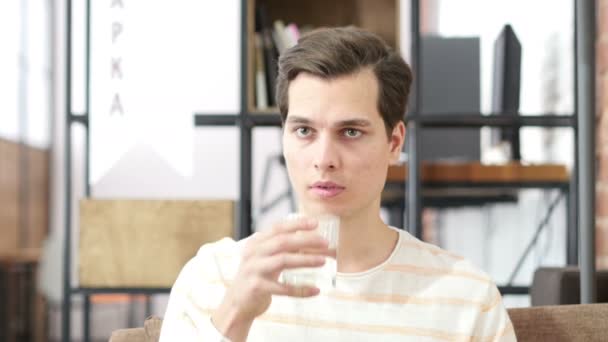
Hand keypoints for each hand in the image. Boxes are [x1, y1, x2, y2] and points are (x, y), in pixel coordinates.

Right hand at [211, 217, 332, 340]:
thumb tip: (316, 242)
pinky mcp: (257, 288)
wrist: (237, 303)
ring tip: (323, 261)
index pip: (278, 228)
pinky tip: (316, 290)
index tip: (315, 223)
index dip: (297, 224)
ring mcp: (254, 270)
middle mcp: (253, 253)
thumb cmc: (258, 278)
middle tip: (325, 242)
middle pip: (283, 242)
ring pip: (283, 260)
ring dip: (305, 260)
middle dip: (306, 240)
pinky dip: (301, 289)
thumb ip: (285, 249)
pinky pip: (283, 288)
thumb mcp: (267, 259)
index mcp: (256, 243)